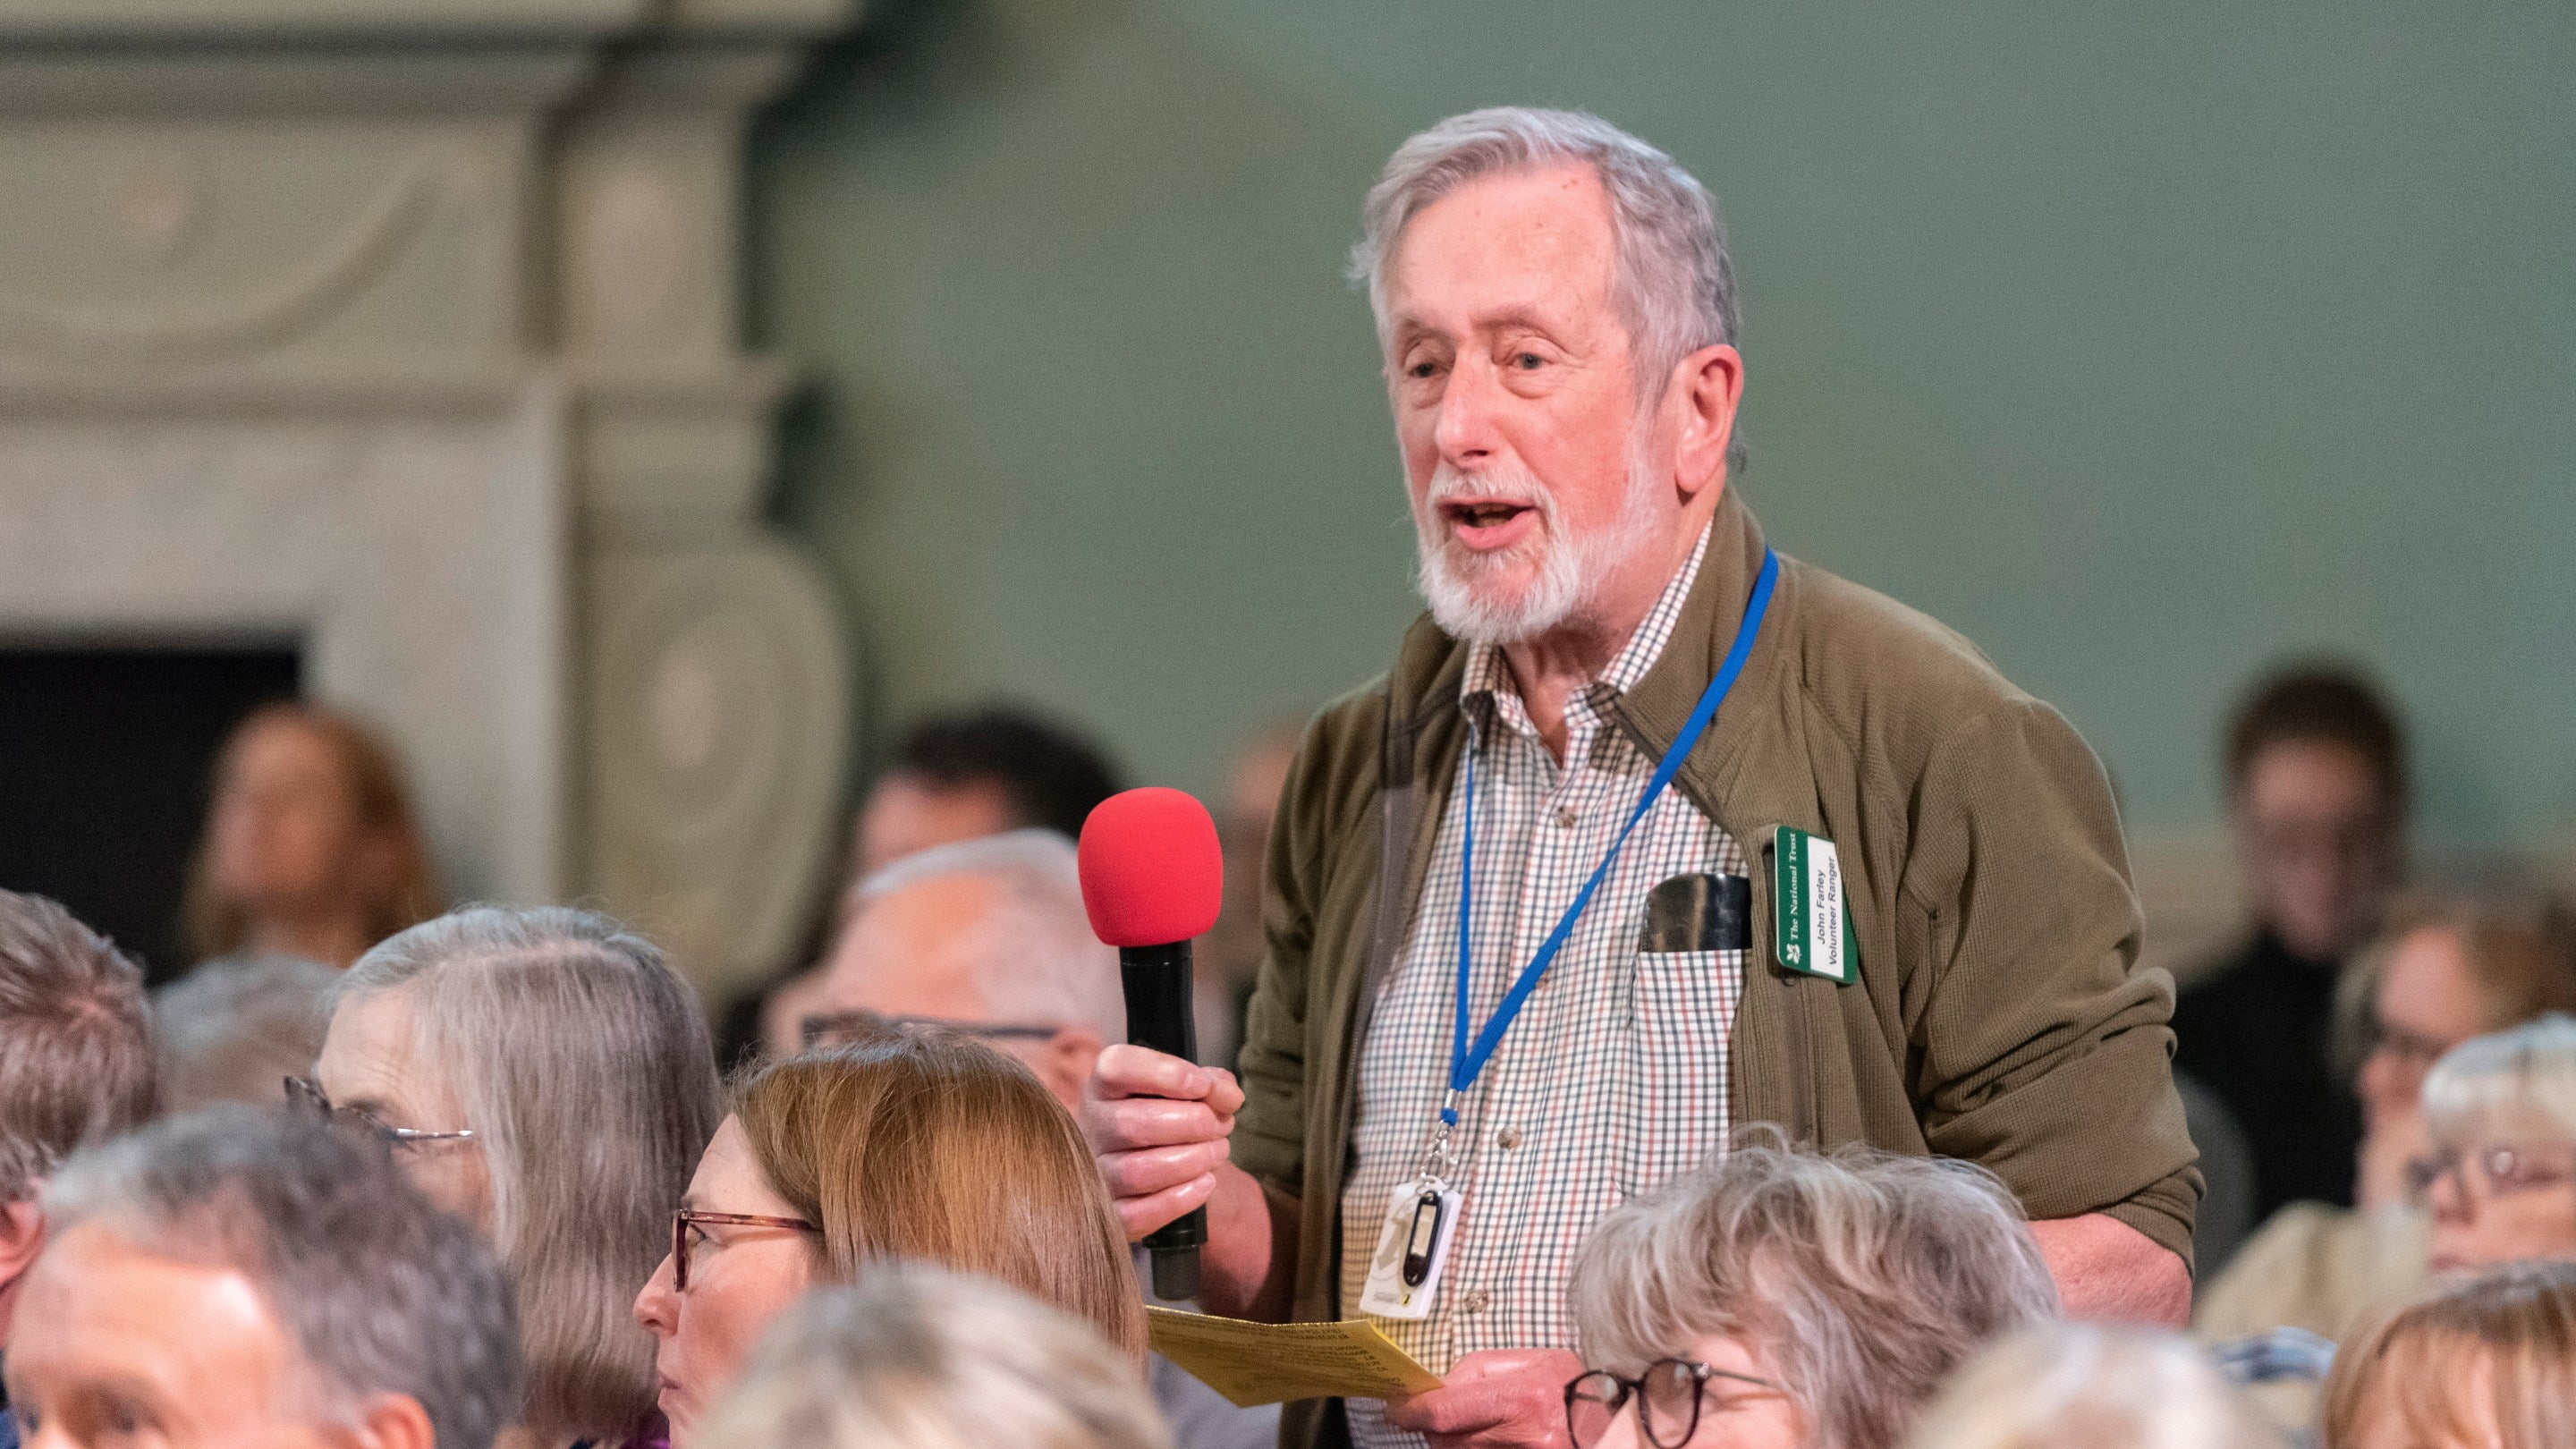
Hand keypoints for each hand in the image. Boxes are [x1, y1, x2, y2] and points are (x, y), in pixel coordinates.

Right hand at [1080, 1044, 1243, 1240]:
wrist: (1155, 1165)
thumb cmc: (1169, 1118)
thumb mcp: (1189, 1091)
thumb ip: (1213, 1085)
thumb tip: (1228, 1095)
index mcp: (1105, 1086)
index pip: (1117, 1068)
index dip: (1163, 1073)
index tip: (1202, 1084)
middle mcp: (1092, 1126)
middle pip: (1132, 1124)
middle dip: (1191, 1124)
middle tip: (1221, 1125)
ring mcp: (1095, 1172)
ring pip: (1135, 1170)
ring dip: (1190, 1160)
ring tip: (1217, 1152)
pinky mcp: (1109, 1212)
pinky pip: (1137, 1213)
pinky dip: (1179, 1199)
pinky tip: (1205, 1183)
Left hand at [1383, 1348, 1584, 1448]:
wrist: (1613, 1426)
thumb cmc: (1574, 1387)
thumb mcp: (1531, 1362)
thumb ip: (1478, 1371)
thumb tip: (1437, 1386)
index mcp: (1522, 1398)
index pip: (1445, 1411)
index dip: (1411, 1411)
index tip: (1394, 1409)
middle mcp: (1523, 1437)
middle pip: (1447, 1439)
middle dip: (1432, 1426)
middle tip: (1430, 1412)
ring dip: (1454, 1440)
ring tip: (1478, 1423)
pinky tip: (1487, 1437)